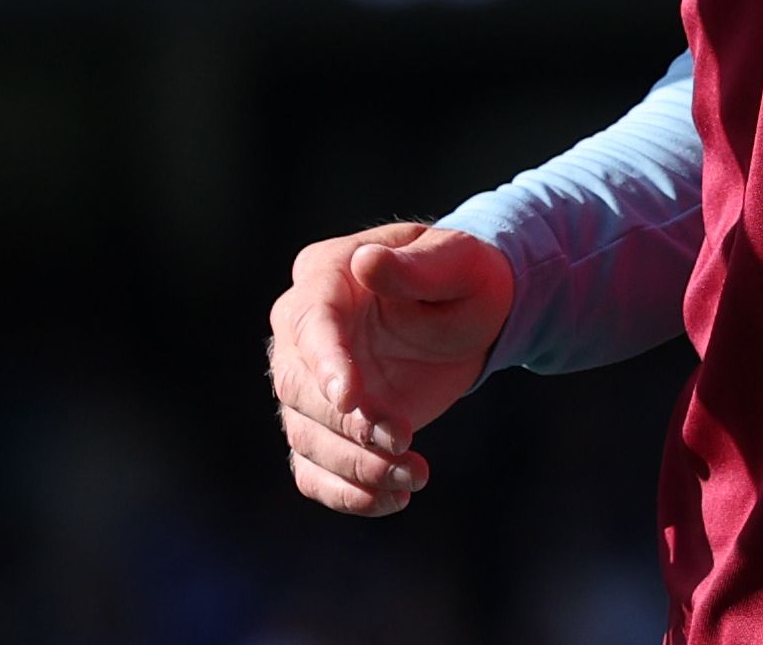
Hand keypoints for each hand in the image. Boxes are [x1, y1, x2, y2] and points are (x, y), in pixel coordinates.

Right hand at [265, 220, 511, 517]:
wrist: (467, 315)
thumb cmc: (463, 279)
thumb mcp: (458, 262)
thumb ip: (416, 265)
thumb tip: (367, 263)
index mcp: (326, 275)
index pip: (311, 321)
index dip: (326, 362)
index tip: (351, 400)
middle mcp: (301, 329)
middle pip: (295, 386)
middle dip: (345, 425)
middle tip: (403, 441)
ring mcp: (309, 381)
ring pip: (303, 435)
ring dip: (354, 466)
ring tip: (413, 477)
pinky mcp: (326, 424)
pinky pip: (313, 469)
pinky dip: (345, 493)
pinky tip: (394, 499)